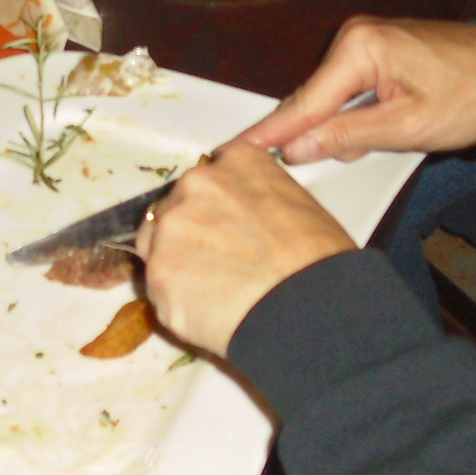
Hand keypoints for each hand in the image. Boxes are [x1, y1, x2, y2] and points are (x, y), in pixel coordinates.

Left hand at [135, 143, 352, 357]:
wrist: (309, 308)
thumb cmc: (318, 264)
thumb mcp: (297, 204)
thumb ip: (255, 199)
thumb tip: (244, 221)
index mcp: (236, 161)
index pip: (209, 178)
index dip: (214, 207)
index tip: (223, 227)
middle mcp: (196, 184)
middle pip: (175, 208)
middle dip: (191, 235)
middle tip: (219, 264)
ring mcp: (171, 227)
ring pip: (157, 245)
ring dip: (177, 265)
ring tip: (215, 293)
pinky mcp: (158, 272)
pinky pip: (159, 287)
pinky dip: (177, 302)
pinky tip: (208, 313)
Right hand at [239, 17, 475, 163]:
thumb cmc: (472, 96)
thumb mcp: (408, 126)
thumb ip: (348, 137)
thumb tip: (296, 148)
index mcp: (359, 48)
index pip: (305, 100)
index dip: (271, 131)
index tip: (234, 150)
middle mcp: (354, 37)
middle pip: (313, 97)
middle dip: (309, 134)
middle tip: (298, 166)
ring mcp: (365, 41)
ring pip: (330, 97)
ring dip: (336, 128)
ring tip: (364, 145)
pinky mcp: (377, 51)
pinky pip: (347, 89)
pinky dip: (350, 115)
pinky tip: (365, 133)